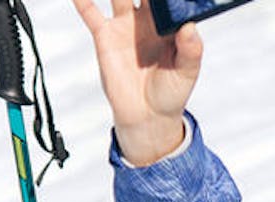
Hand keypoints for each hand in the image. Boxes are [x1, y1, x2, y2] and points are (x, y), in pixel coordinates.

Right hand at [73, 0, 202, 164]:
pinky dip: (83, 1)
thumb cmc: (171, 93)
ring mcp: (125, 26)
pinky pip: (92, 13)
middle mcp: (146, 20)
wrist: (147, 116)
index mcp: (169, 24)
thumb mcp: (187, 73)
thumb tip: (191, 28)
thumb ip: (191, 50)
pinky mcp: (105, 37)